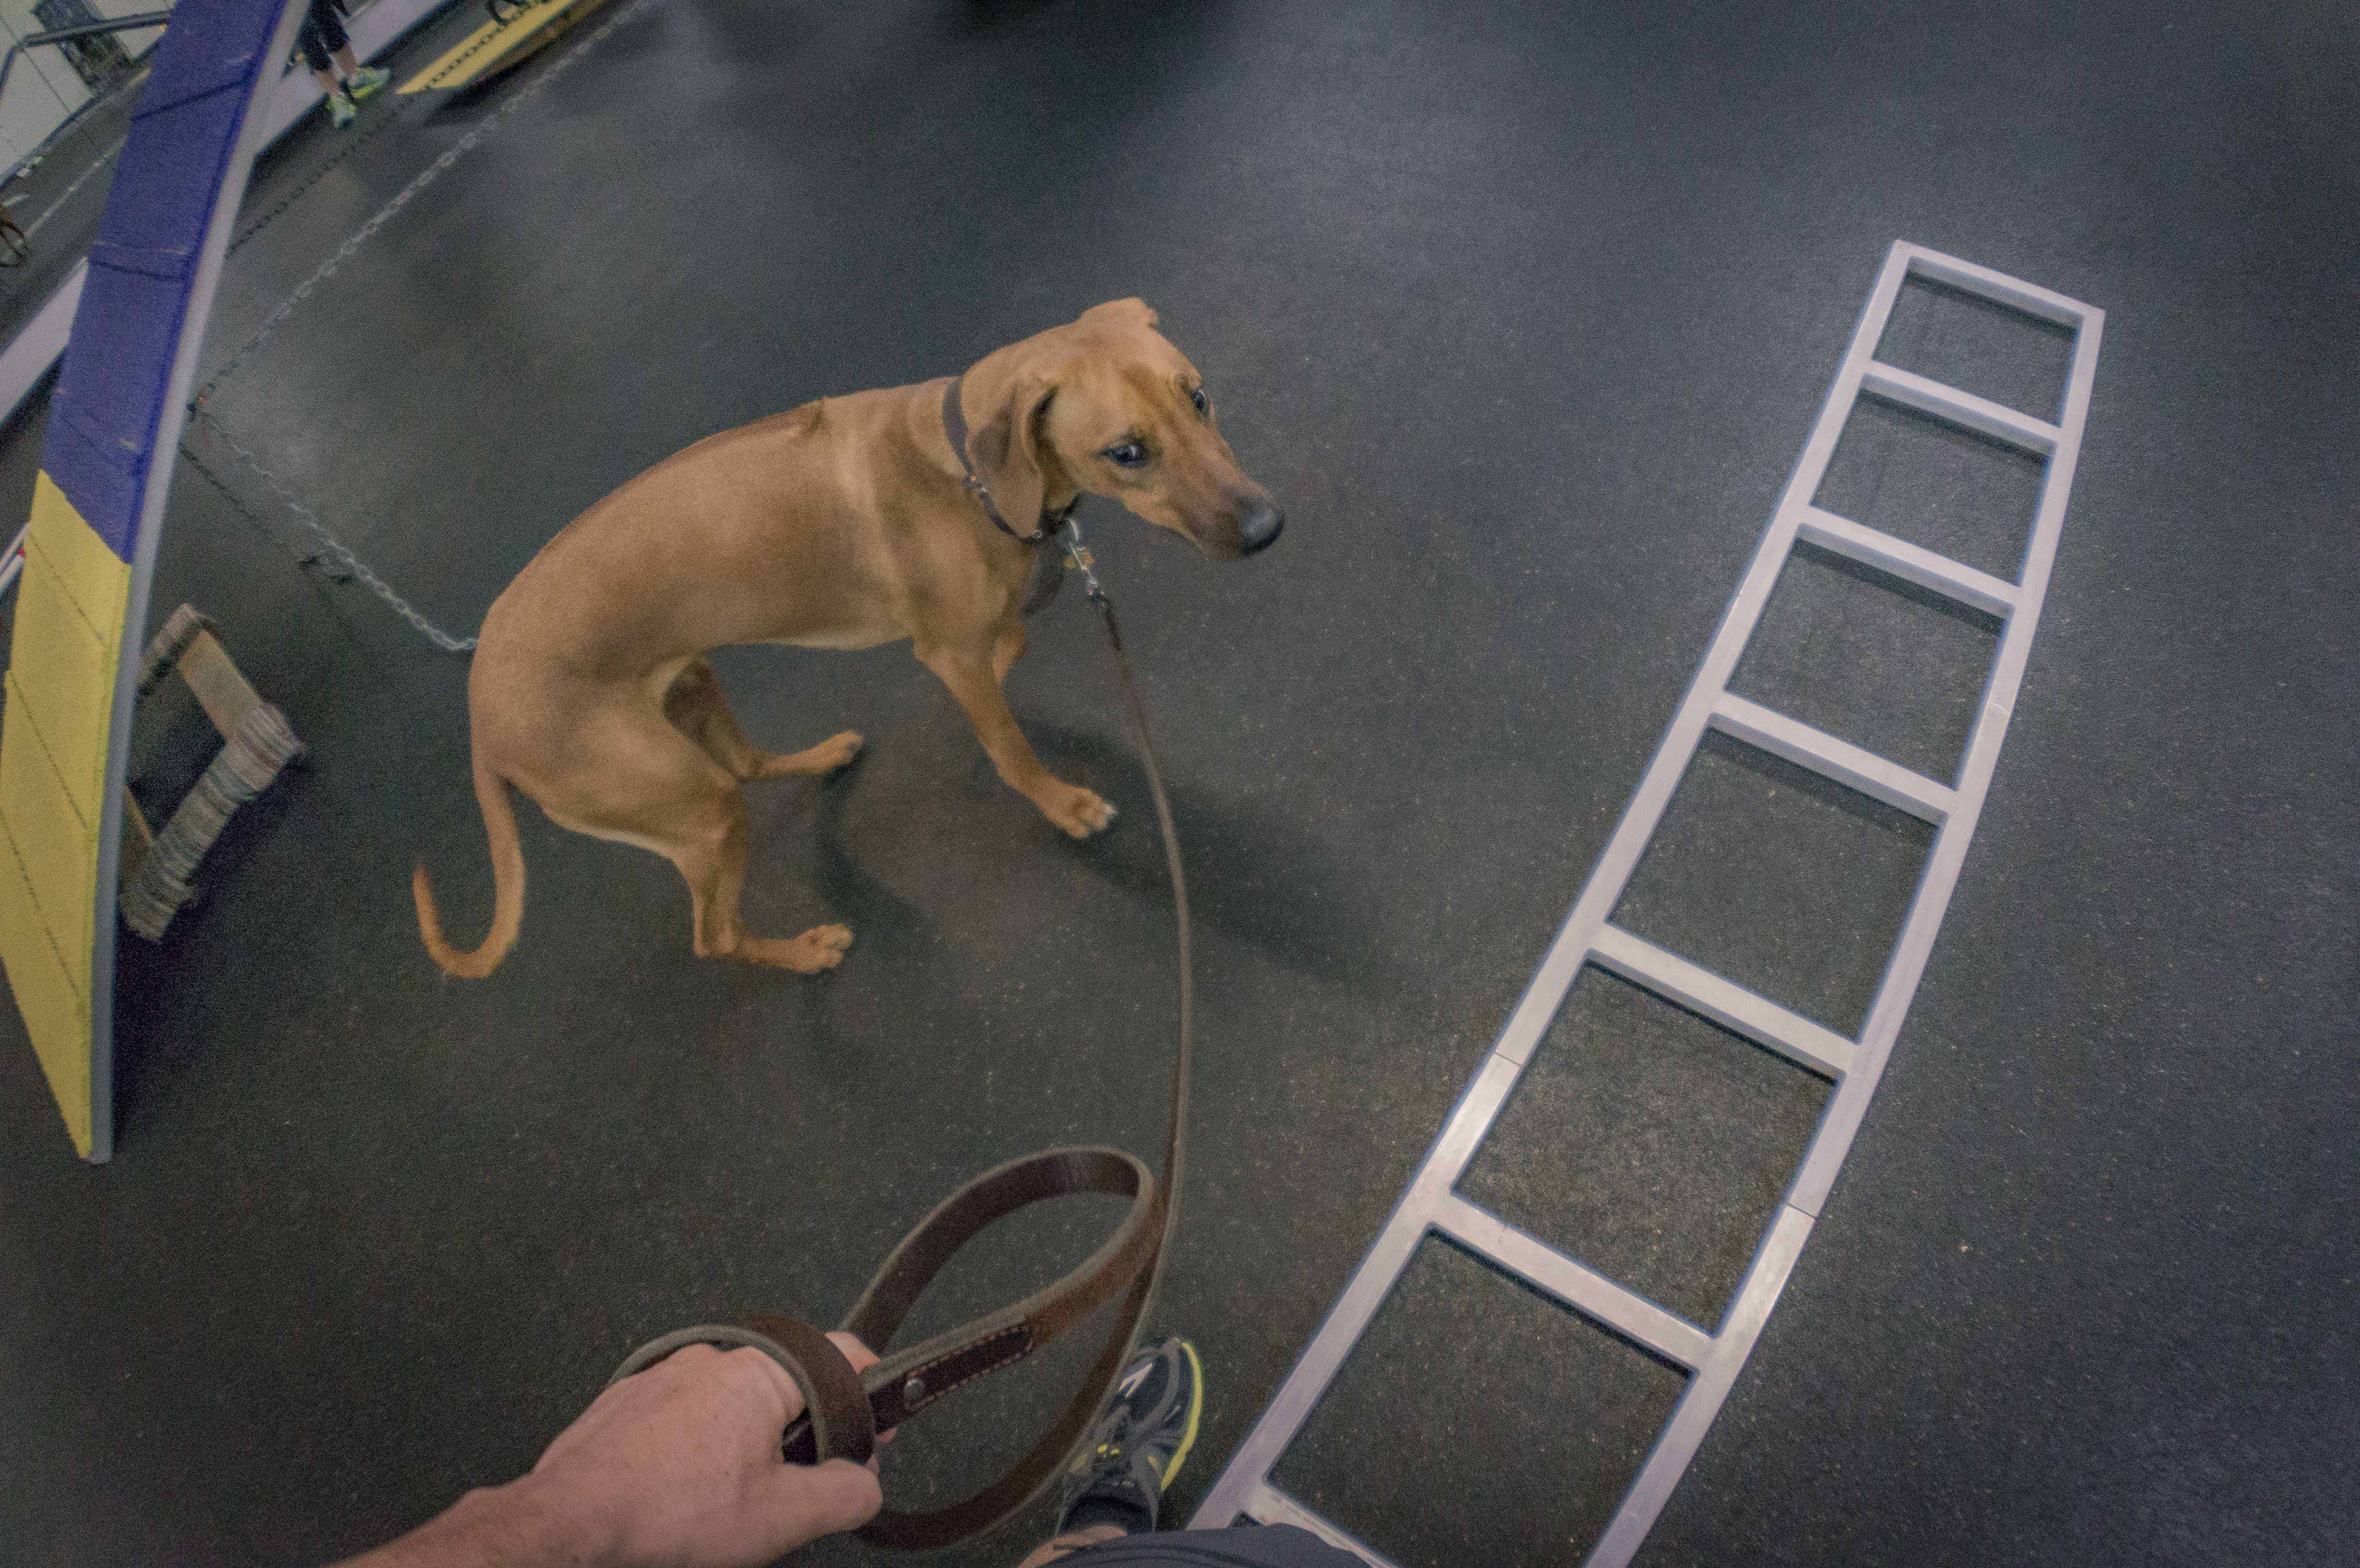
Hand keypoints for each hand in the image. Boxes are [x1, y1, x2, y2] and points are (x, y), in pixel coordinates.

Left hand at [520, 1334, 883, 1566]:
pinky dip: (696, 1449)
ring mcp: (663, 1376)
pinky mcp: (627, 1401)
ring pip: (731, 1404)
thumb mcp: (782, 1517)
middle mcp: (712, 1359)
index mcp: (759, 1373)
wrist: (568, 1523)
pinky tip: (684, 1494)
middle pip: (787, 1387)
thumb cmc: (667, 1514)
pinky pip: (684, 1416)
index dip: (872, 1396)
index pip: (842, 1355)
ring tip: (727, 1501)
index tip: (877, 1434)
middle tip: (794, 1489)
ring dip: (745, 1444)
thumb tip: (867, 1483)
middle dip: (801, 1436)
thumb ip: (845, 1493)